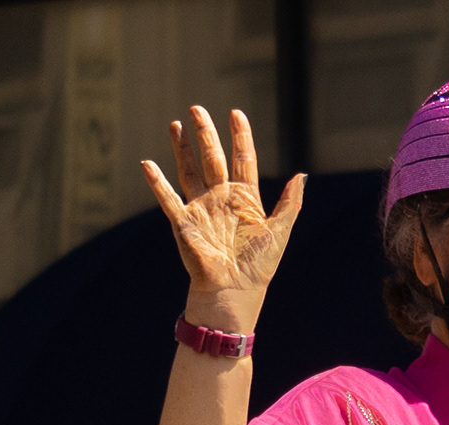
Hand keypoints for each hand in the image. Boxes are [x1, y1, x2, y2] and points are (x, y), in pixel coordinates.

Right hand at [139, 106, 305, 332]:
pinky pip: (167, 198)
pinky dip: (156, 182)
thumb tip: (302, 175)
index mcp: (245, 199)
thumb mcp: (280, 231)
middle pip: (212, 158)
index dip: (240, 136)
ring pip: (189, 170)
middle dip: (205, 133)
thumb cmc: (259, 267)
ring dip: (181, 148)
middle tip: (197, 109)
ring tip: (176, 124)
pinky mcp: (183, 223)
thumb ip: (291, 203)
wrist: (234, 292)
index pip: (242, 159)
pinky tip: (147, 164)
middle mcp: (221, 199)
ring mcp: (201, 209)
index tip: (236, 113)